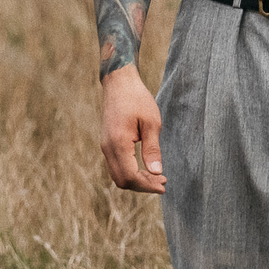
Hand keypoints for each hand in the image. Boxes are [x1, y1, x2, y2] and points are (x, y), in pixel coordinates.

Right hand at [100, 68, 165, 191]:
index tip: (163, 185)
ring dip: (136, 180)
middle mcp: (107, 148)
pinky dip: (130, 172)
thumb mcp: (151, 122)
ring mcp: (105, 146)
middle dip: (142, 186)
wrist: (119, 82)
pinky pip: (116, 166)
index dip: (147, 185)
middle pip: (122, 181)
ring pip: (118, 175)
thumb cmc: (137, 99)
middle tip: (163, 182)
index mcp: (118, 143)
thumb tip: (156, 172)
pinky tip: (145, 169)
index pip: (130, 176)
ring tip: (157, 177)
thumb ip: (152, 149)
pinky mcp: (107, 143)